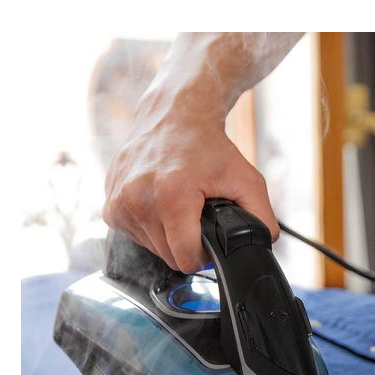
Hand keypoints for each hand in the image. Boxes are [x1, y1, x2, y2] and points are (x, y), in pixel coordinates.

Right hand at [103, 75, 278, 273]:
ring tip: (179, 206)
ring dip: (168, 236)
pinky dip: (150, 227)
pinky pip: (134, 236)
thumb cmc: (208, 146)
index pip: (185, 259)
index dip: (203, 256)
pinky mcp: (109, 206)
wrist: (174, 115)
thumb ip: (262, 218)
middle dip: (186, 244)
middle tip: (197, 217)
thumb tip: (265, 243)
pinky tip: (160, 204)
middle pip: (169, 257)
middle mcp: (138, 200)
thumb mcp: (247, 179)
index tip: (209, 239)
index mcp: (170, 196)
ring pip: (151, 249)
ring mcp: (119, 203)